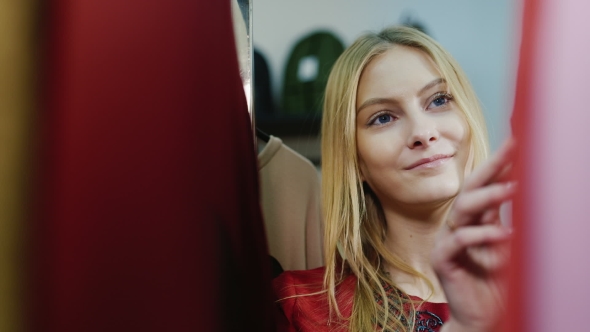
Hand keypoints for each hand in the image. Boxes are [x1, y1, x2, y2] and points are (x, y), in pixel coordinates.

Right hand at [431, 139, 515, 331]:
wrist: (480, 318)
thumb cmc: (496, 284)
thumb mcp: (509, 247)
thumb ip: (509, 220)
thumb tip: (524, 188)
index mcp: (475, 219)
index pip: (485, 185)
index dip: (499, 163)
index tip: (517, 142)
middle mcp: (459, 224)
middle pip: (471, 188)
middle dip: (492, 167)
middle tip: (513, 149)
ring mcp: (448, 240)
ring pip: (463, 208)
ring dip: (489, 196)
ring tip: (514, 188)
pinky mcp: (443, 259)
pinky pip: (459, 240)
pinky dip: (482, 235)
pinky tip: (504, 234)